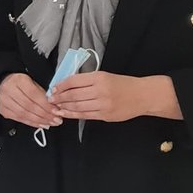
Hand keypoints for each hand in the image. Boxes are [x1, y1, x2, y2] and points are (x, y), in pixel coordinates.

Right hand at [0, 72, 60, 128]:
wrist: (5, 83)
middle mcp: (9, 90)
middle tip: (56, 119)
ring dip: (39, 120)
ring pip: (24, 114)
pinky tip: (41, 124)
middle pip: (29, 106)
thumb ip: (43, 94)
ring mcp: (4, 101)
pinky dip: (32, 123)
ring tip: (50, 123)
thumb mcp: (34, 83)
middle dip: (45, 115)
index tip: (56, 111)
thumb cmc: (22, 83)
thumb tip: (55, 107)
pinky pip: (19, 119)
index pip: (34, 94)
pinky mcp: (3, 110)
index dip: (46, 105)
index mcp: (19, 80)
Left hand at [51, 71, 180, 122]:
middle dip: (59, 98)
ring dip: (64, 107)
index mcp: (99, 78)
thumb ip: (86, 80)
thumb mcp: (105, 76)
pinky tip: (65, 113)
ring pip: (77, 106)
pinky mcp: (105, 115)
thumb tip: (65, 85)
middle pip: (73, 95)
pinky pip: (84, 115)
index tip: (53, 89)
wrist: (143, 96)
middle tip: (50, 99)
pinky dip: (72, 114)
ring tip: (55, 107)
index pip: (74, 81)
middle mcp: (100, 91)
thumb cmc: (122, 84)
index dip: (60, 85)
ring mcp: (103, 104)